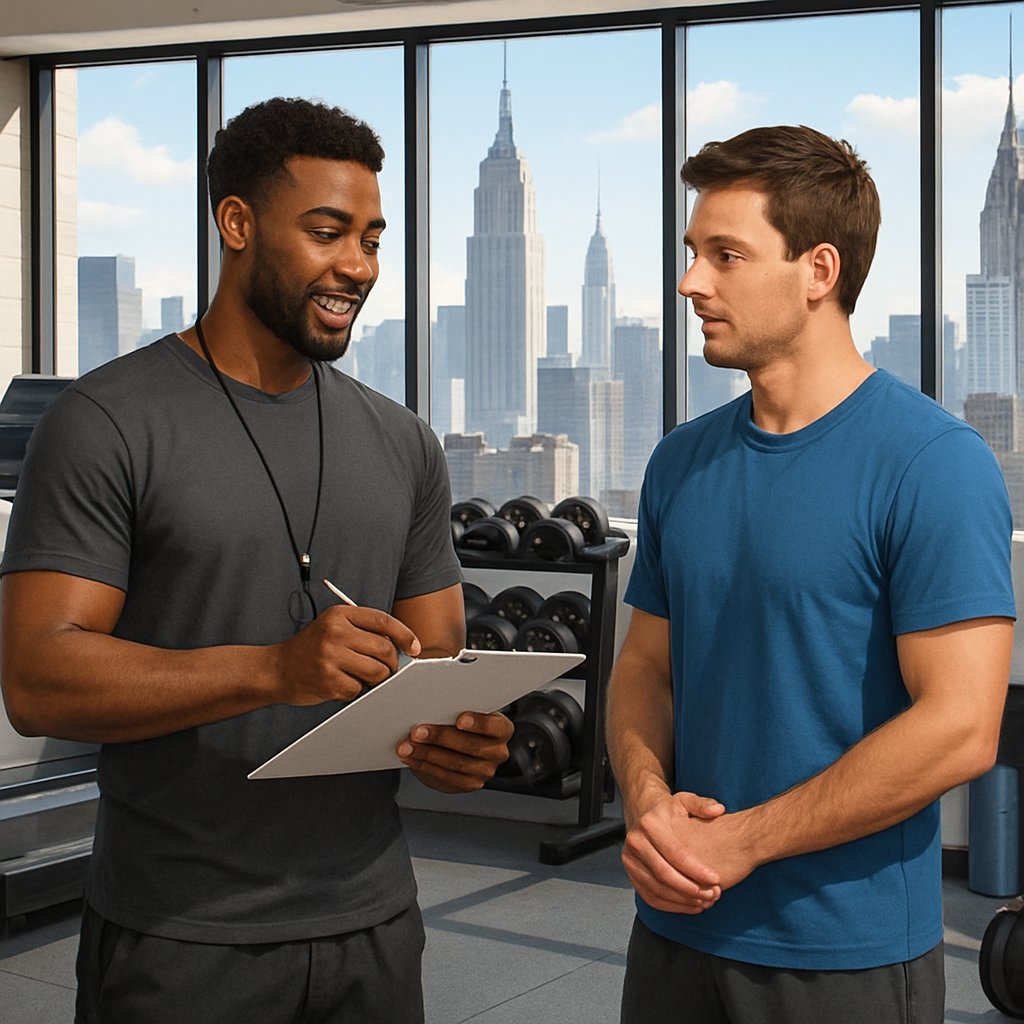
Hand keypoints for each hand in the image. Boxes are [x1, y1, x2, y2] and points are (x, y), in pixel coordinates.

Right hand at [274, 604, 420, 704]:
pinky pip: (359, 689)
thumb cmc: (311, 649)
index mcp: (340, 614)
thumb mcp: (333, 627)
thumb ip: (363, 630)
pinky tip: (340, 684)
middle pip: (384, 649)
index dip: (405, 634)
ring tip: (364, 677)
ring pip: (377, 671)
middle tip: (387, 670)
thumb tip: (402, 645)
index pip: (383, 621)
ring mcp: (330, 656)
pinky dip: (355, 690)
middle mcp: (335, 632)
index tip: (415, 647)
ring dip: (377, 679)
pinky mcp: (328, 680)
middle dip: (392, 663)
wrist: (275, 669)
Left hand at [396, 710, 513, 793]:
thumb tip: (431, 700)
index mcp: (502, 728)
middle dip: (440, 737)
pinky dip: (424, 766)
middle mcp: (497, 751)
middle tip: (417, 731)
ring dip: (426, 754)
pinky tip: (410, 757)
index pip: (494, 726)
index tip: (459, 719)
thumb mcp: (465, 709)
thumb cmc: (461, 721)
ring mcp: (485, 770)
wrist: (463, 749)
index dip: (478, 723)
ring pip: (455, 763)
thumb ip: (456, 706)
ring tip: (406, 746)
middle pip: (470, 746)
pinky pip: (445, 777)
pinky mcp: (469, 784)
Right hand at [622, 791, 728, 914]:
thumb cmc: (667, 810)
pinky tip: (690, 905)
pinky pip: (650, 896)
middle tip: (712, 895)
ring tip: (704, 902)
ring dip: (682, 901)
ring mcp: (630, 859)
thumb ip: (703, 804)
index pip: (675, 853)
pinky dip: (671, 906)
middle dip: (690, 889)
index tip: (716, 879)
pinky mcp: (630, 873)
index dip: (696, 869)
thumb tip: (718, 809)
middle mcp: (636, 842)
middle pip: (664, 874)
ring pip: (657, 889)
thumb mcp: (684, 800)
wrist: (642, 814)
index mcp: (650, 824)